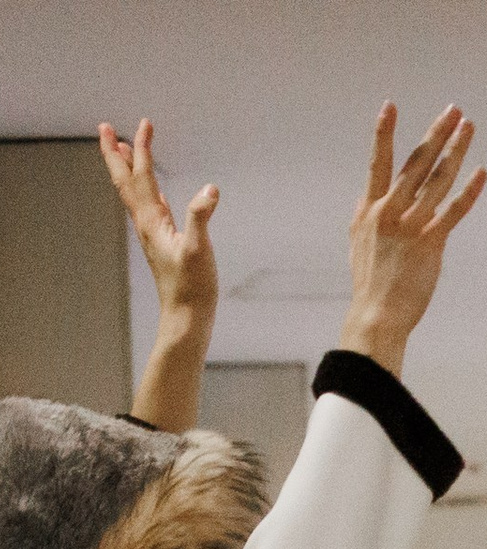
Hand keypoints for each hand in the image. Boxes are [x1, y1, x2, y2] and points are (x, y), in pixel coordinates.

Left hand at [100, 119, 218, 429]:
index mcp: (151, 219)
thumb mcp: (199, 250)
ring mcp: (152, 233)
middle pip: (125, 180)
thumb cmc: (192, 287)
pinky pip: (149, 208)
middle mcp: (145, 222)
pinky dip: (146, 191)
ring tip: (124, 150)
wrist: (186, 318)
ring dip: (127, 169)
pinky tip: (155, 192)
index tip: (145, 123)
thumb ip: (201, 216)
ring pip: (133, 192)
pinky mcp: (162, 243)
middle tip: (106, 128)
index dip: (144, 147)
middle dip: (116, 153)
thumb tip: (210, 190)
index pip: (143, 174)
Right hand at [340, 104, 486, 377]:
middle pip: (415, 163)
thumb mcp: (360, 245)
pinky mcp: (430, 244)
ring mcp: (410, 225)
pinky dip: (468, 191)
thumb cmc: (371, 286)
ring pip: (435, 179)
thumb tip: (369, 201)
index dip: (384, 135)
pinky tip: (481, 173)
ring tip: (468, 127)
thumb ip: (368, 218)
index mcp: (369, 209)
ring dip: (454, 151)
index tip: (390, 107)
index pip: (378, 164)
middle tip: (453, 110)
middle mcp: (388, 211)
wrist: (377, 315)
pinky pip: (453, 211)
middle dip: (435, 134)